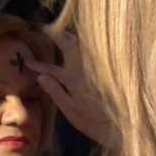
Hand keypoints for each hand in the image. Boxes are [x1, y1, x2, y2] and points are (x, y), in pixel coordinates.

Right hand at [26, 29, 118, 148]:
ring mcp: (100, 66)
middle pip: (70, 44)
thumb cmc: (97, 124)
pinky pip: (96, 49)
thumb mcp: (72, 112)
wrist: (127, 126)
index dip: (38, 65)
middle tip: (47, 29)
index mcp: (75, 80)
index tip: (28, 63)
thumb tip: (40, 77)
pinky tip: (83, 43)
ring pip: (84, 43)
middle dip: (57, 34)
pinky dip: (87, 44)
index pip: (51, 68)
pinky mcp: (112, 66)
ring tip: (64, 33)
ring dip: (72, 36)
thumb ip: (56, 92)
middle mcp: (88, 68)